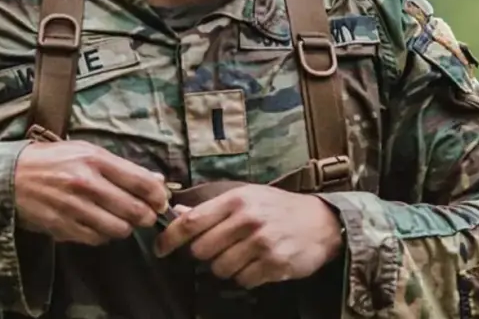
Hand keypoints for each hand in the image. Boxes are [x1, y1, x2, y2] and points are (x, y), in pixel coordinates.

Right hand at [15, 140, 169, 245]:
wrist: (13, 176)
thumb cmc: (54, 159)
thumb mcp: (86, 151)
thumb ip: (120, 167)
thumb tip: (156, 181)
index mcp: (95, 159)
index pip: (140, 181)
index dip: (158, 195)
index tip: (161, 200)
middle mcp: (87, 183)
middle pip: (133, 209)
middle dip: (146, 216)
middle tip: (147, 215)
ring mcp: (74, 207)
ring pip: (118, 228)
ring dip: (126, 227)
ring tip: (123, 220)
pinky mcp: (63, 227)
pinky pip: (96, 239)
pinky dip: (104, 235)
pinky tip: (101, 225)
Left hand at [154, 186, 342, 288]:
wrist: (319, 222)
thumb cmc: (276, 207)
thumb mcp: (245, 197)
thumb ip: (211, 207)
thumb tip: (177, 212)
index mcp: (236, 200)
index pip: (192, 221)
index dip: (170, 237)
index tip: (159, 249)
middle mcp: (247, 219)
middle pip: (202, 250)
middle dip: (205, 254)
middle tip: (220, 247)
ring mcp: (261, 243)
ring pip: (220, 269)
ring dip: (225, 267)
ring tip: (242, 254)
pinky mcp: (274, 265)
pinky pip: (242, 281)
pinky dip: (245, 276)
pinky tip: (258, 263)